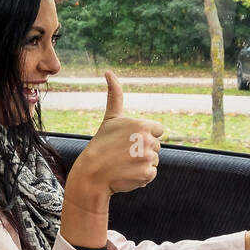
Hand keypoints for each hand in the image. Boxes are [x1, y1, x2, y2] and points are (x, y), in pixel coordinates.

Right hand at [68, 71, 163, 201]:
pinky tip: (127, 174)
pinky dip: (141, 177)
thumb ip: (115, 95)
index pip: (158, 130)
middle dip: (143, 151)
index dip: (144, 136)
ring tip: (124, 164)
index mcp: (142, 125)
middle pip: (156, 146)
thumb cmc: (101, 144)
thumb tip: (108, 71)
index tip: (129, 140)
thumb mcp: (110, 118)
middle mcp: (147, 140)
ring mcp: (147, 158)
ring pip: (154, 161)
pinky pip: (151, 175)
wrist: (92, 173)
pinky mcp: (146, 174)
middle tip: (123, 154)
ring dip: (142, 164)